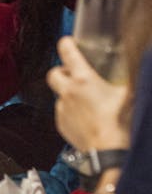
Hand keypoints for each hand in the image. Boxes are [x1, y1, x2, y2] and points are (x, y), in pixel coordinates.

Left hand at [47, 37, 129, 151]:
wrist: (109, 152)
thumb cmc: (120, 123)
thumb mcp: (130, 94)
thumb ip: (130, 79)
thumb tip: (138, 67)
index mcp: (83, 79)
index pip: (67, 52)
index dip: (66, 43)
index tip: (68, 41)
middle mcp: (68, 91)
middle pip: (53, 73)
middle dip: (62, 71)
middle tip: (75, 75)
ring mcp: (62, 108)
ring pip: (59, 94)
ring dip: (68, 94)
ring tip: (87, 101)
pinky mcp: (61, 124)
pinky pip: (62, 112)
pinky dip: (70, 111)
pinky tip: (86, 117)